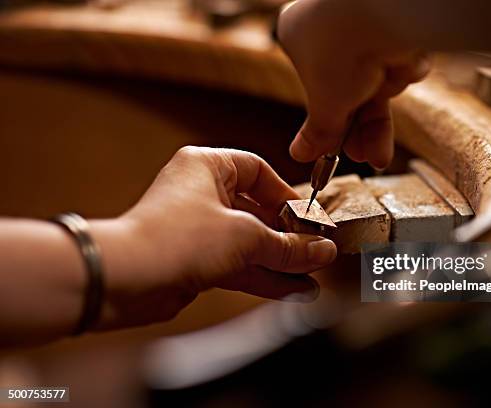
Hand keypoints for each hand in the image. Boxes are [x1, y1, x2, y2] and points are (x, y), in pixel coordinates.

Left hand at [95, 147, 336, 328]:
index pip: (257, 171)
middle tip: (315, 251)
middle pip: (256, 211)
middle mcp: (201, 194)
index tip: (308, 216)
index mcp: (207, 167)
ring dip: (279, 261)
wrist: (127, 280)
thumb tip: (323, 249)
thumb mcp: (245, 236)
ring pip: (249, 242)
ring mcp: (198, 229)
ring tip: (311, 276)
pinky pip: (238, 264)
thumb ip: (288, 245)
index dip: (286, 193)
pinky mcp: (195, 260)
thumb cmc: (176, 238)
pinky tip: (292, 290)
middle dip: (287, 235)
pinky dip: (264, 277)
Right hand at [278, 0, 429, 168]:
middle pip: (349, 92)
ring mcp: (365, 25)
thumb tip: (299, 153)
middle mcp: (330, 28)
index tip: (333, 154)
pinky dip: (404, 72)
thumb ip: (317, 132)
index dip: (329, 125)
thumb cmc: (341, 48)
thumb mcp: (325, 105)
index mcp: (299, 38)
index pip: (315, 91)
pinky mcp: (399, 24)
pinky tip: (402, 66)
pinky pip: (400, 60)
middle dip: (361, 131)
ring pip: (377, 81)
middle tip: (366, 157)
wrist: (387, 8)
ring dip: (382, 117)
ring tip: (380, 152)